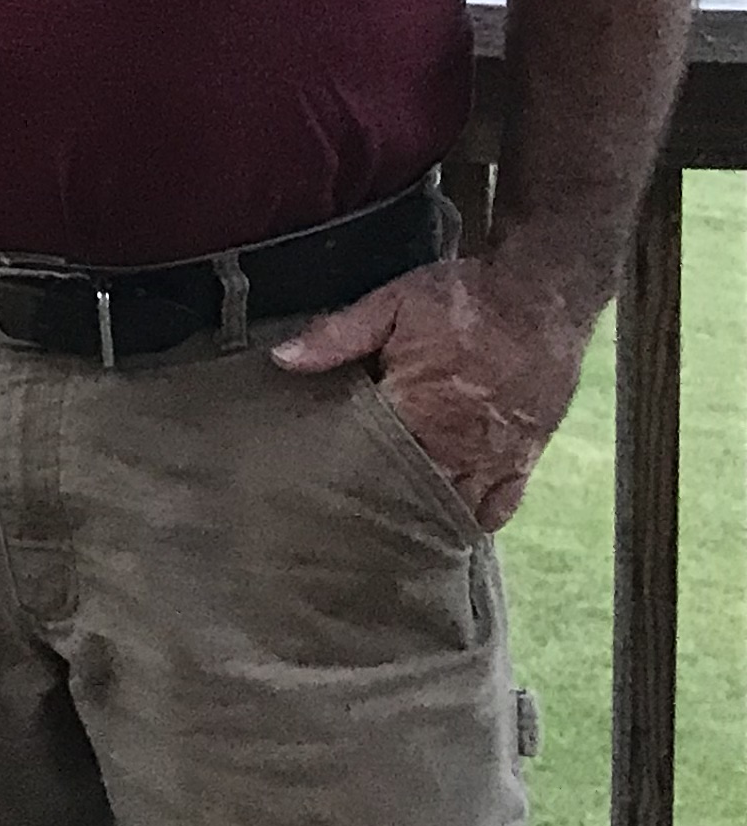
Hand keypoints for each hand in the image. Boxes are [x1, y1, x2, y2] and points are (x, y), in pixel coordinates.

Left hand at [272, 254, 588, 530]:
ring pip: (452, 507)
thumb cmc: (463, 299)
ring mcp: (494, 459)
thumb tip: (282, 359)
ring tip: (391, 528)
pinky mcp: (526, 460)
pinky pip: (499, 507)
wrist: (542, 297)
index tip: (314, 486)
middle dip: (379, 503)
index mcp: (415, 408)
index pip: (366, 458)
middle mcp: (455, 445)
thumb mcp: (392, 303)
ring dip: (424, 515)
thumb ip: (337, 336)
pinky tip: (450, 524)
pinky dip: (474, 518)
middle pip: (409, 491)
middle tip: (346, 515)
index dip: (341, 473)